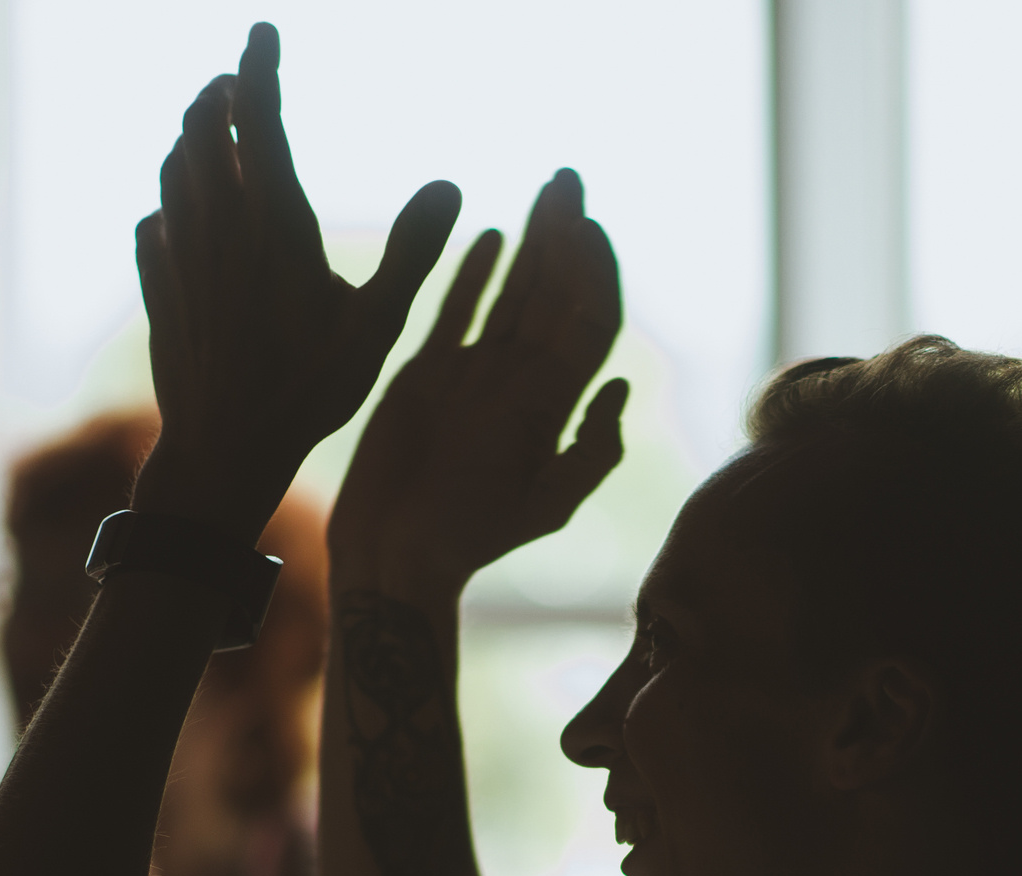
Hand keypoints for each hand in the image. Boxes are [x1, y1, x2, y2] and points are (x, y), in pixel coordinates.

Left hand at [130, 23, 459, 545]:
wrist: (223, 448)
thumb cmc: (310, 390)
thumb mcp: (380, 325)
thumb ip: (414, 252)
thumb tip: (451, 187)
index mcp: (272, 223)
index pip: (259, 117)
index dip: (260, 65)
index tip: (263, 31)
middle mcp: (216, 226)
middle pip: (203, 128)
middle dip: (220, 93)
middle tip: (239, 80)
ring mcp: (179, 254)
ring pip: (173, 169)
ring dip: (193, 139)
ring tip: (214, 132)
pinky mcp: (158, 286)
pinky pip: (152, 223)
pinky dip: (168, 202)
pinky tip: (179, 214)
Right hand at [327, 170, 626, 601]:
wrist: (399, 550)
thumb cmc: (471, 536)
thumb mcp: (545, 502)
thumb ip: (590, 449)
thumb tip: (622, 387)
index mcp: (553, 405)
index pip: (588, 322)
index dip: (595, 272)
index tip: (592, 225)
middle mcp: (520, 382)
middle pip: (553, 295)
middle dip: (564, 236)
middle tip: (569, 179)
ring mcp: (476, 374)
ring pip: (511, 294)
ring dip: (530, 242)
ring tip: (544, 191)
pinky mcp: (429, 373)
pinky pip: (458, 311)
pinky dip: (474, 274)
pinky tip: (491, 235)